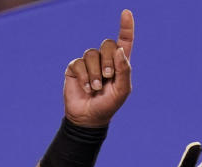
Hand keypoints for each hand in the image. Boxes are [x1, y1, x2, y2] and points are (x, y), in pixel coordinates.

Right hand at [63, 9, 133, 127]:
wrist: (88, 118)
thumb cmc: (108, 105)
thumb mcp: (122, 91)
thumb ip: (124, 71)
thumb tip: (119, 50)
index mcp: (119, 64)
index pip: (124, 41)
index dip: (126, 27)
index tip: (126, 13)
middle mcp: (104, 60)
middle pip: (107, 44)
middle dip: (108, 61)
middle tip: (108, 77)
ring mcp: (88, 63)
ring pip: (91, 54)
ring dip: (95, 73)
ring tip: (95, 88)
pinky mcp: (75, 68)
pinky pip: (79, 63)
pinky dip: (84, 77)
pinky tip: (86, 88)